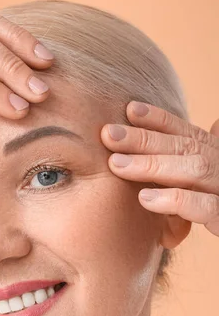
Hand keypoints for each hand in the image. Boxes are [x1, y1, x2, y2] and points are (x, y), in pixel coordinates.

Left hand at [100, 103, 218, 237]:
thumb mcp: (212, 182)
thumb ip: (201, 159)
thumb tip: (216, 124)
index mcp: (218, 156)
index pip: (187, 132)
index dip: (160, 119)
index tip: (129, 109)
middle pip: (185, 146)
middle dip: (145, 139)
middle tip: (108, 134)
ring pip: (194, 170)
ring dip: (153, 165)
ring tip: (117, 164)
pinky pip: (204, 206)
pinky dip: (175, 200)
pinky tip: (145, 199)